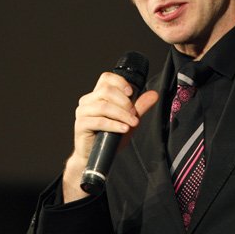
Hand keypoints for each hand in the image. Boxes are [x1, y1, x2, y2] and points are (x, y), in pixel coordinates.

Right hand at [62, 72, 158, 202]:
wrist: (97, 157)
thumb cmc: (111, 136)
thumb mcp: (129, 119)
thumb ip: (140, 106)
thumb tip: (154, 94)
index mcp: (97, 95)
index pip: (106, 78)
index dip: (120, 82)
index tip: (131, 92)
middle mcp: (88, 100)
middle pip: (106, 91)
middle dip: (124, 102)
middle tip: (134, 114)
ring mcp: (82, 112)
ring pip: (104, 106)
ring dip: (122, 114)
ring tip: (132, 123)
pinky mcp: (81, 125)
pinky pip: (99, 121)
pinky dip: (114, 124)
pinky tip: (124, 129)